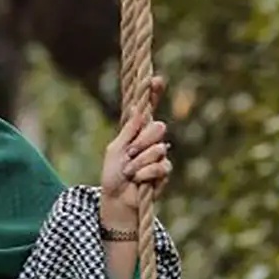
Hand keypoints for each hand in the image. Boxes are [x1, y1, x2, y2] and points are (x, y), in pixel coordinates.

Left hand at [100, 74, 173, 227]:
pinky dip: (145, 174)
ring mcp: (160, 154)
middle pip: (158, 127)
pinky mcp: (165, 170)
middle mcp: (151, 140)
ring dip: (139, 163)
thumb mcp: (115, 150)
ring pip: (159, 149)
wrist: (117, 199)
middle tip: (129, 155)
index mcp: (137, 131)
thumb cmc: (113, 175)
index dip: (154, 93)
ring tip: (129, 172)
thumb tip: (138, 109)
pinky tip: (138, 180)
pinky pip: (161, 166)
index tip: (155, 80)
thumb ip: (128, 131)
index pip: (149, 108)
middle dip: (142, 142)